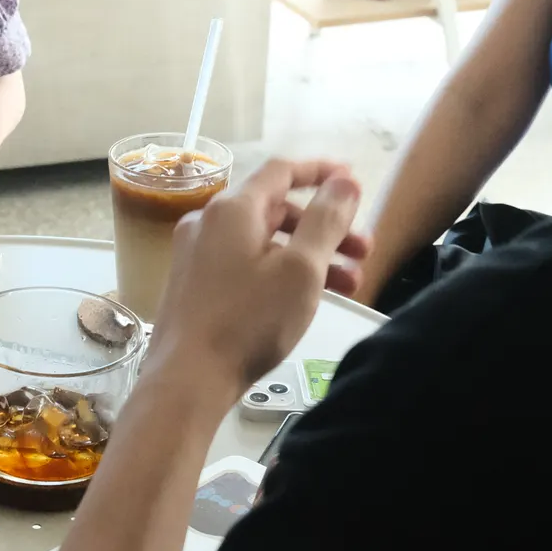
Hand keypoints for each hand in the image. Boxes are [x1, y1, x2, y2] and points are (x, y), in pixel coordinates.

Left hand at [148, 159, 365, 394]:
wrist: (187, 379)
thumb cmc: (248, 322)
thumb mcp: (301, 269)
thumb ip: (326, 220)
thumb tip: (345, 182)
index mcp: (232, 209)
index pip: (281, 171)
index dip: (321, 172)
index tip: (353, 180)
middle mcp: (208, 224)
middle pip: (276, 210)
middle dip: (325, 228)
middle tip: (363, 251)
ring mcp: (196, 255)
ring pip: (264, 242)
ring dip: (308, 256)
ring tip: (350, 284)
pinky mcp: (193, 286)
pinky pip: (245, 265)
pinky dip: (279, 273)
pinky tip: (306, 300)